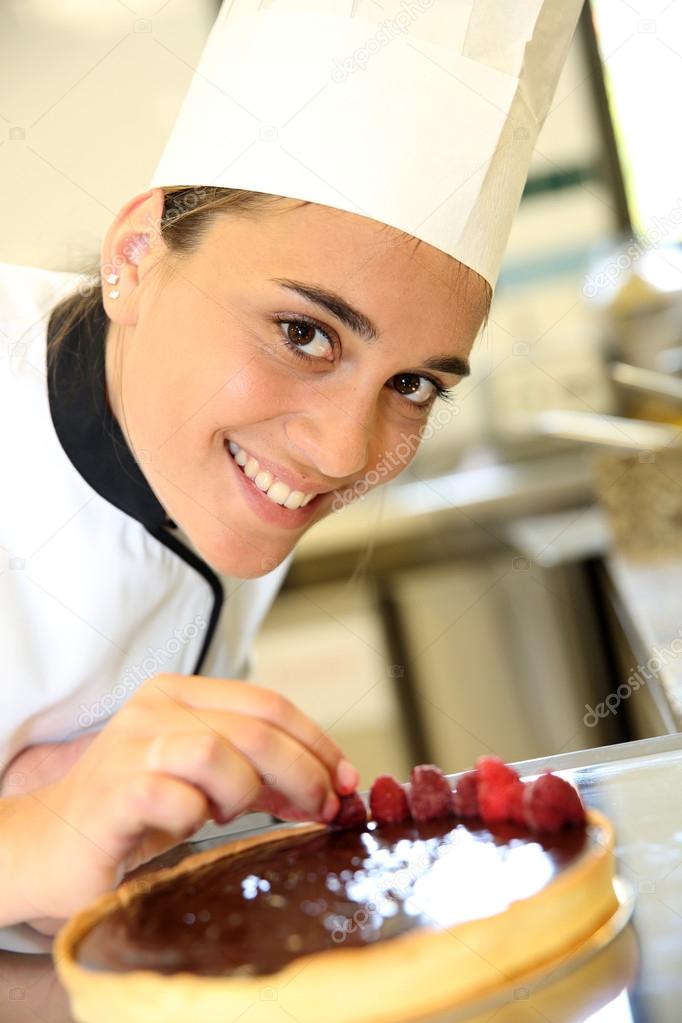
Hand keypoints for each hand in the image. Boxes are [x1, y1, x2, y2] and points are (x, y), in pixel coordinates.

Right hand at [17, 673, 358, 927]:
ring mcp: (130, 746)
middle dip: (304, 771)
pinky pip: (177, 796)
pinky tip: (185, 825)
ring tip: (227, 812)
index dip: (316, 740)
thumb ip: (261, 776)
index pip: (269, 703)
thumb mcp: (208, 784)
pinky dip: (196, 816)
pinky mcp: (113, 792)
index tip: (346, 779)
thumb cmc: (137, 811)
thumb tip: (331, 786)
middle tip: (322, 807)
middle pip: (256, 727)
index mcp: (180, 693)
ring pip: (219, 751)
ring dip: (244, 791)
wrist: (53, 846)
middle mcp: (154, 708)